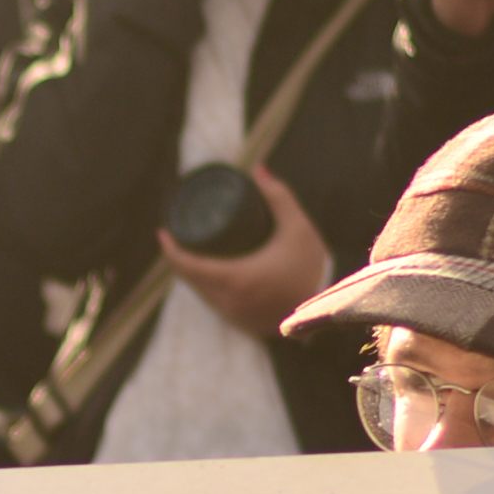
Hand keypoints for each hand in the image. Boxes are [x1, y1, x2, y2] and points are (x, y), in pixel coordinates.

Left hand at [157, 163, 331, 336]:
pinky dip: (205, 289)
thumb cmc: (311, 265)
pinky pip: (214, 304)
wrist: (329, 309)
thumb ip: (278, 196)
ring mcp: (235, 316)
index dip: (170, 249)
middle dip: (178, 258)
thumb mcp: (297, 227)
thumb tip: (258, 169)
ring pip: (201, 294)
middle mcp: (229, 302)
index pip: (188, 266)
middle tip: (177, 234)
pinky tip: (202, 277)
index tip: (163, 231)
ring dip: (191, 275)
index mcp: (235, 278)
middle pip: (190, 280)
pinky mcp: (243, 324)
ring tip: (188, 250)